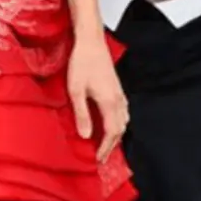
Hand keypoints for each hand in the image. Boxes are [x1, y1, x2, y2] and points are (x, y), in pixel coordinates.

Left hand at [67, 33, 128, 162]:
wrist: (91, 41)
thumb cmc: (81, 63)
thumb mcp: (76, 90)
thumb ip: (82, 114)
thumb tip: (86, 136)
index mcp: (109, 102)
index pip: (111, 132)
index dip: (105, 148)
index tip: (98, 159)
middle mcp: (118, 99)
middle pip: (120, 129)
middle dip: (111, 145)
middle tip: (102, 157)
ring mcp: (120, 93)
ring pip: (124, 120)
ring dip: (116, 135)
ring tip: (106, 144)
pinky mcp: (117, 87)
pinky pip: (124, 111)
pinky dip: (119, 123)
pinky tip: (112, 123)